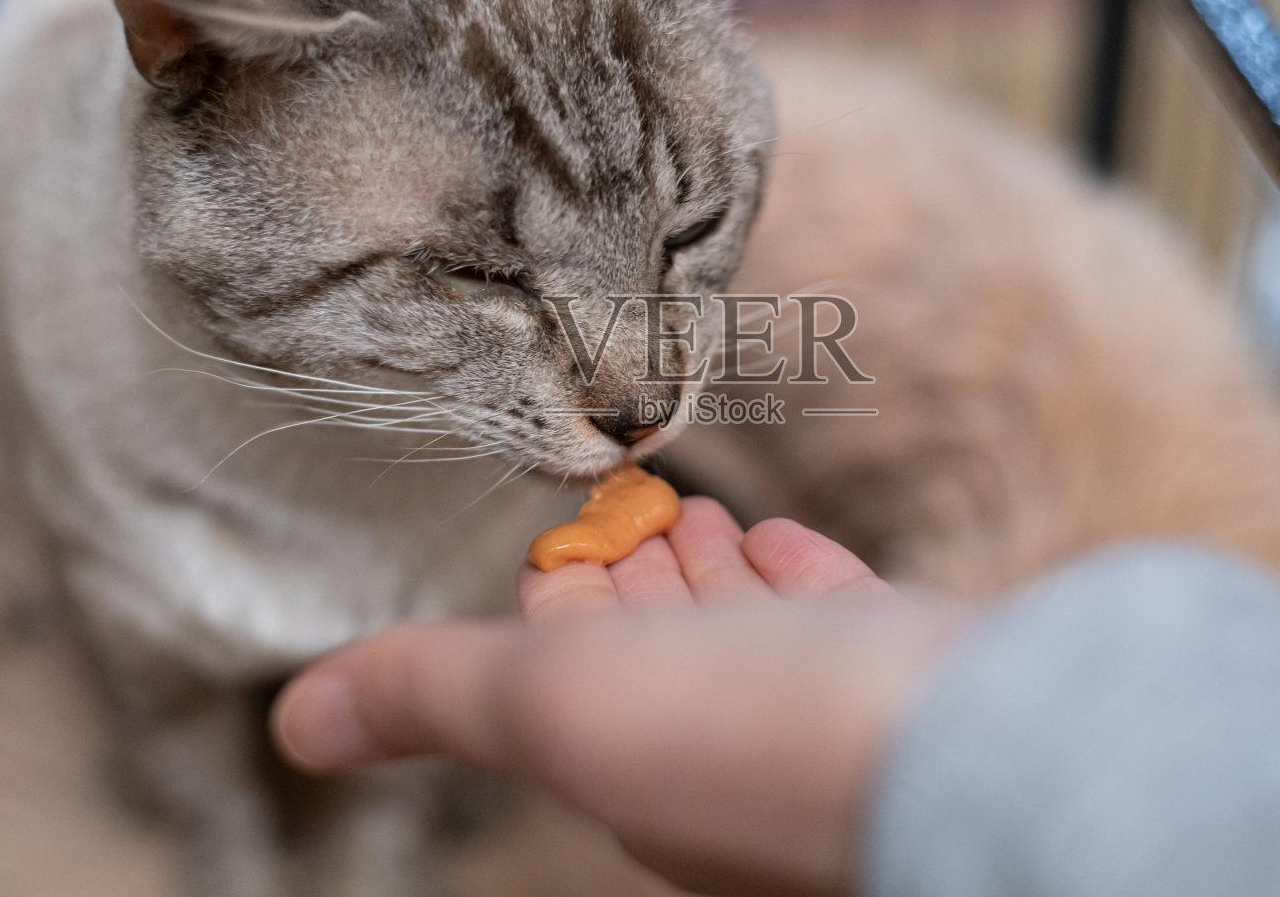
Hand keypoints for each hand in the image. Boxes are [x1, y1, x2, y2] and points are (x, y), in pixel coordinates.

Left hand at [272, 499, 966, 895]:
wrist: (984, 746)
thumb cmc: (762, 736)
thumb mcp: (558, 703)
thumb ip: (438, 696)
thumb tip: (294, 725)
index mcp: (639, 770)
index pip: (569, 675)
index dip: (551, 606)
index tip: (548, 546)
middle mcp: (731, 752)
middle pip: (661, 650)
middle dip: (630, 579)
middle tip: (620, 509)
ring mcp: (825, 709)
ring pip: (747, 629)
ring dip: (706, 572)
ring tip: (690, 510)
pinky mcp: (903, 669)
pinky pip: (833, 615)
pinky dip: (794, 577)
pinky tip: (778, 543)